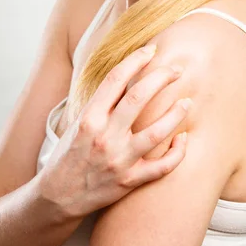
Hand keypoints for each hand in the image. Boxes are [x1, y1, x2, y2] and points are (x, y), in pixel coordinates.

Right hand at [37, 45, 189, 219]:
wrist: (58, 195)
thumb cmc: (71, 151)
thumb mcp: (80, 121)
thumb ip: (104, 101)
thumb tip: (132, 72)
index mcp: (89, 117)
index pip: (116, 78)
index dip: (136, 59)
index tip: (151, 50)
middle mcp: (104, 136)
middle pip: (139, 97)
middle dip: (162, 78)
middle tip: (177, 70)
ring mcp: (118, 160)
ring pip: (156, 133)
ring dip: (176, 114)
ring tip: (187, 102)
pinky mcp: (129, 181)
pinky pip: (162, 167)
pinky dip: (177, 152)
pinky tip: (183, 138)